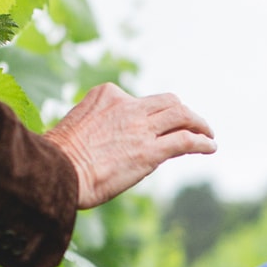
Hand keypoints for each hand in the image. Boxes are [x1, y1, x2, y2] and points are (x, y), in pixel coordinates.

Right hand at [46, 83, 215, 208]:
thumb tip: (108, 143)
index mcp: (106, 95)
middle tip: (194, 123)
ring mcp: (140, 127)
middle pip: (167, 101)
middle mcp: (127, 105)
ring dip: (200, 124)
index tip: (157, 128)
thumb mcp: (78, 126)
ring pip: (182, 115)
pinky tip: (210, 147)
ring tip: (209, 134)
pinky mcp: (149, 152)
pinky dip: (202, 142)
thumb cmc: (57, 158)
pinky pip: (185, 140)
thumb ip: (97, 126)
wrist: (55, 171)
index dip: (152, 115)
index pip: (139, 101)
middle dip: (184, 112)